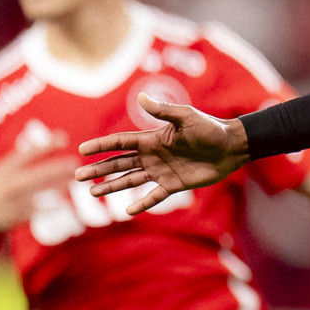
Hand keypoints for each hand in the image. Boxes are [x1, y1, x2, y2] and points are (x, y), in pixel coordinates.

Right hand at [0, 140, 78, 237]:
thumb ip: (17, 159)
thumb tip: (43, 143)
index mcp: (3, 170)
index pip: (27, 154)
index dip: (46, 146)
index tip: (63, 138)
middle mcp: (7, 184)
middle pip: (37, 174)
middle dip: (57, 168)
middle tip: (75, 162)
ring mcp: (12, 201)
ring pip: (41, 192)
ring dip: (59, 185)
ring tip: (74, 178)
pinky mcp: (17, 216)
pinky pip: (39, 210)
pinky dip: (53, 206)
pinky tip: (65, 201)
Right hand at [76, 94, 250, 215]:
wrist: (232, 146)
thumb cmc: (210, 129)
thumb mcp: (186, 118)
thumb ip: (163, 111)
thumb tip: (141, 98)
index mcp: (152, 139)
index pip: (120, 143)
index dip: (101, 146)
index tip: (81, 149)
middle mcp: (153, 156)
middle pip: (120, 163)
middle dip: (99, 169)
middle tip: (78, 176)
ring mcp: (162, 171)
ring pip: (131, 180)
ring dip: (112, 186)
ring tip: (93, 193)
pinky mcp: (175, 185)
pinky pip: (154, 196)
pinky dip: (142, 203)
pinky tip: (127, 211)